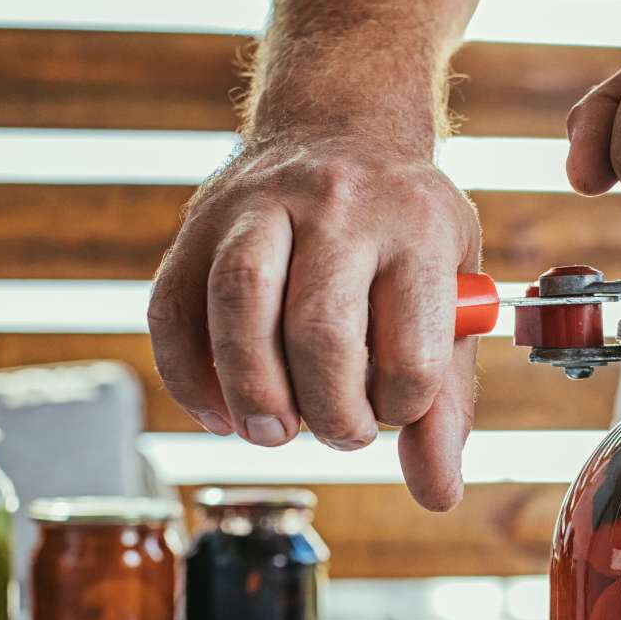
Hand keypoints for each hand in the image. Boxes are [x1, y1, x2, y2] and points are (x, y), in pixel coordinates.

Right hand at [146, 135, 482, 510]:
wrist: (342, 126)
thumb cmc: (402, 233)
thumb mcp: (449, 297)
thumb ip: (445, 401)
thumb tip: (437, 493)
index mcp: (418, 225)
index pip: (410, 350)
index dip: (400, 409)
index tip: (394, 410)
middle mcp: (339, 203)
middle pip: (318, 329)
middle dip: (326, 411)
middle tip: (334, 430)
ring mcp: (260, 203)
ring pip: (238, 302)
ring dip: (251, 392)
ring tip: (271, 430)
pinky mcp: (198, 221)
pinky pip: (172, 308)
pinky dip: (189, 377)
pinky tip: (220, 411)